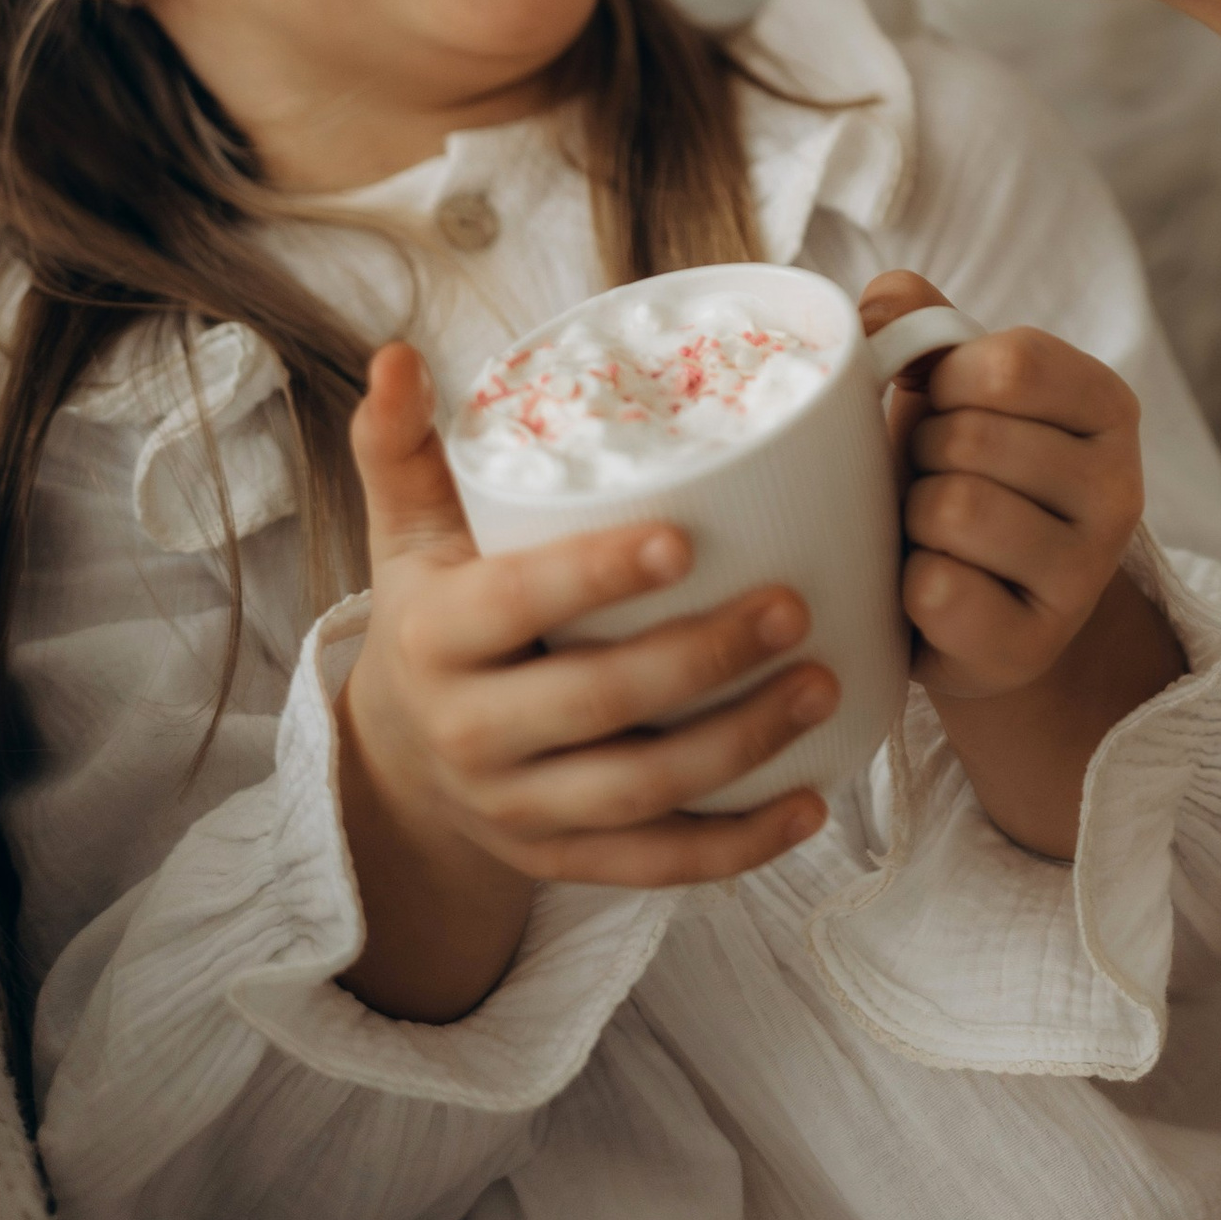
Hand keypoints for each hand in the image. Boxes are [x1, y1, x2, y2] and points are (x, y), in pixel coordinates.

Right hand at [335, 345, 835, 1019]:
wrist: (400, 760)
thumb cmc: (434, 609)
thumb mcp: (407, 533)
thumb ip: (403, 446)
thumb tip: (397, 353)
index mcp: (436, 637)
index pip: (518, 603)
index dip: (597, 575)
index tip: (685, 540)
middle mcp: (472, 734)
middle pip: (595, 704)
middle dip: (700, 661)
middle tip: (794, 605)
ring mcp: (520, 810)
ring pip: (638, 793)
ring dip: (740, 747)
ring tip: (823, 682)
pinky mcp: (563, 862)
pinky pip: (657, 867)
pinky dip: (738, 846)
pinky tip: (811, 802)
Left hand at [861, 270, 1182, 858]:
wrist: (974, 609)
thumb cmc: (955, 473)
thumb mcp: (949, 387)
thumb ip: (919, 322)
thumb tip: (877, 308)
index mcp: (1108, 406)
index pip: (1012, 363)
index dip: (947, 380)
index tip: (945, 407)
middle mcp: (1120, 490)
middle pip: (971, 438)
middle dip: (922, 455)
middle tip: (935, 481)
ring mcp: (1085, 575)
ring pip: (952, 510)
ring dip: (912, 519)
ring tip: (932, 533)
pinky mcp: (1033, 645)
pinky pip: (938, 589)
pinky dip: (907, 585)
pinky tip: (929, 588)